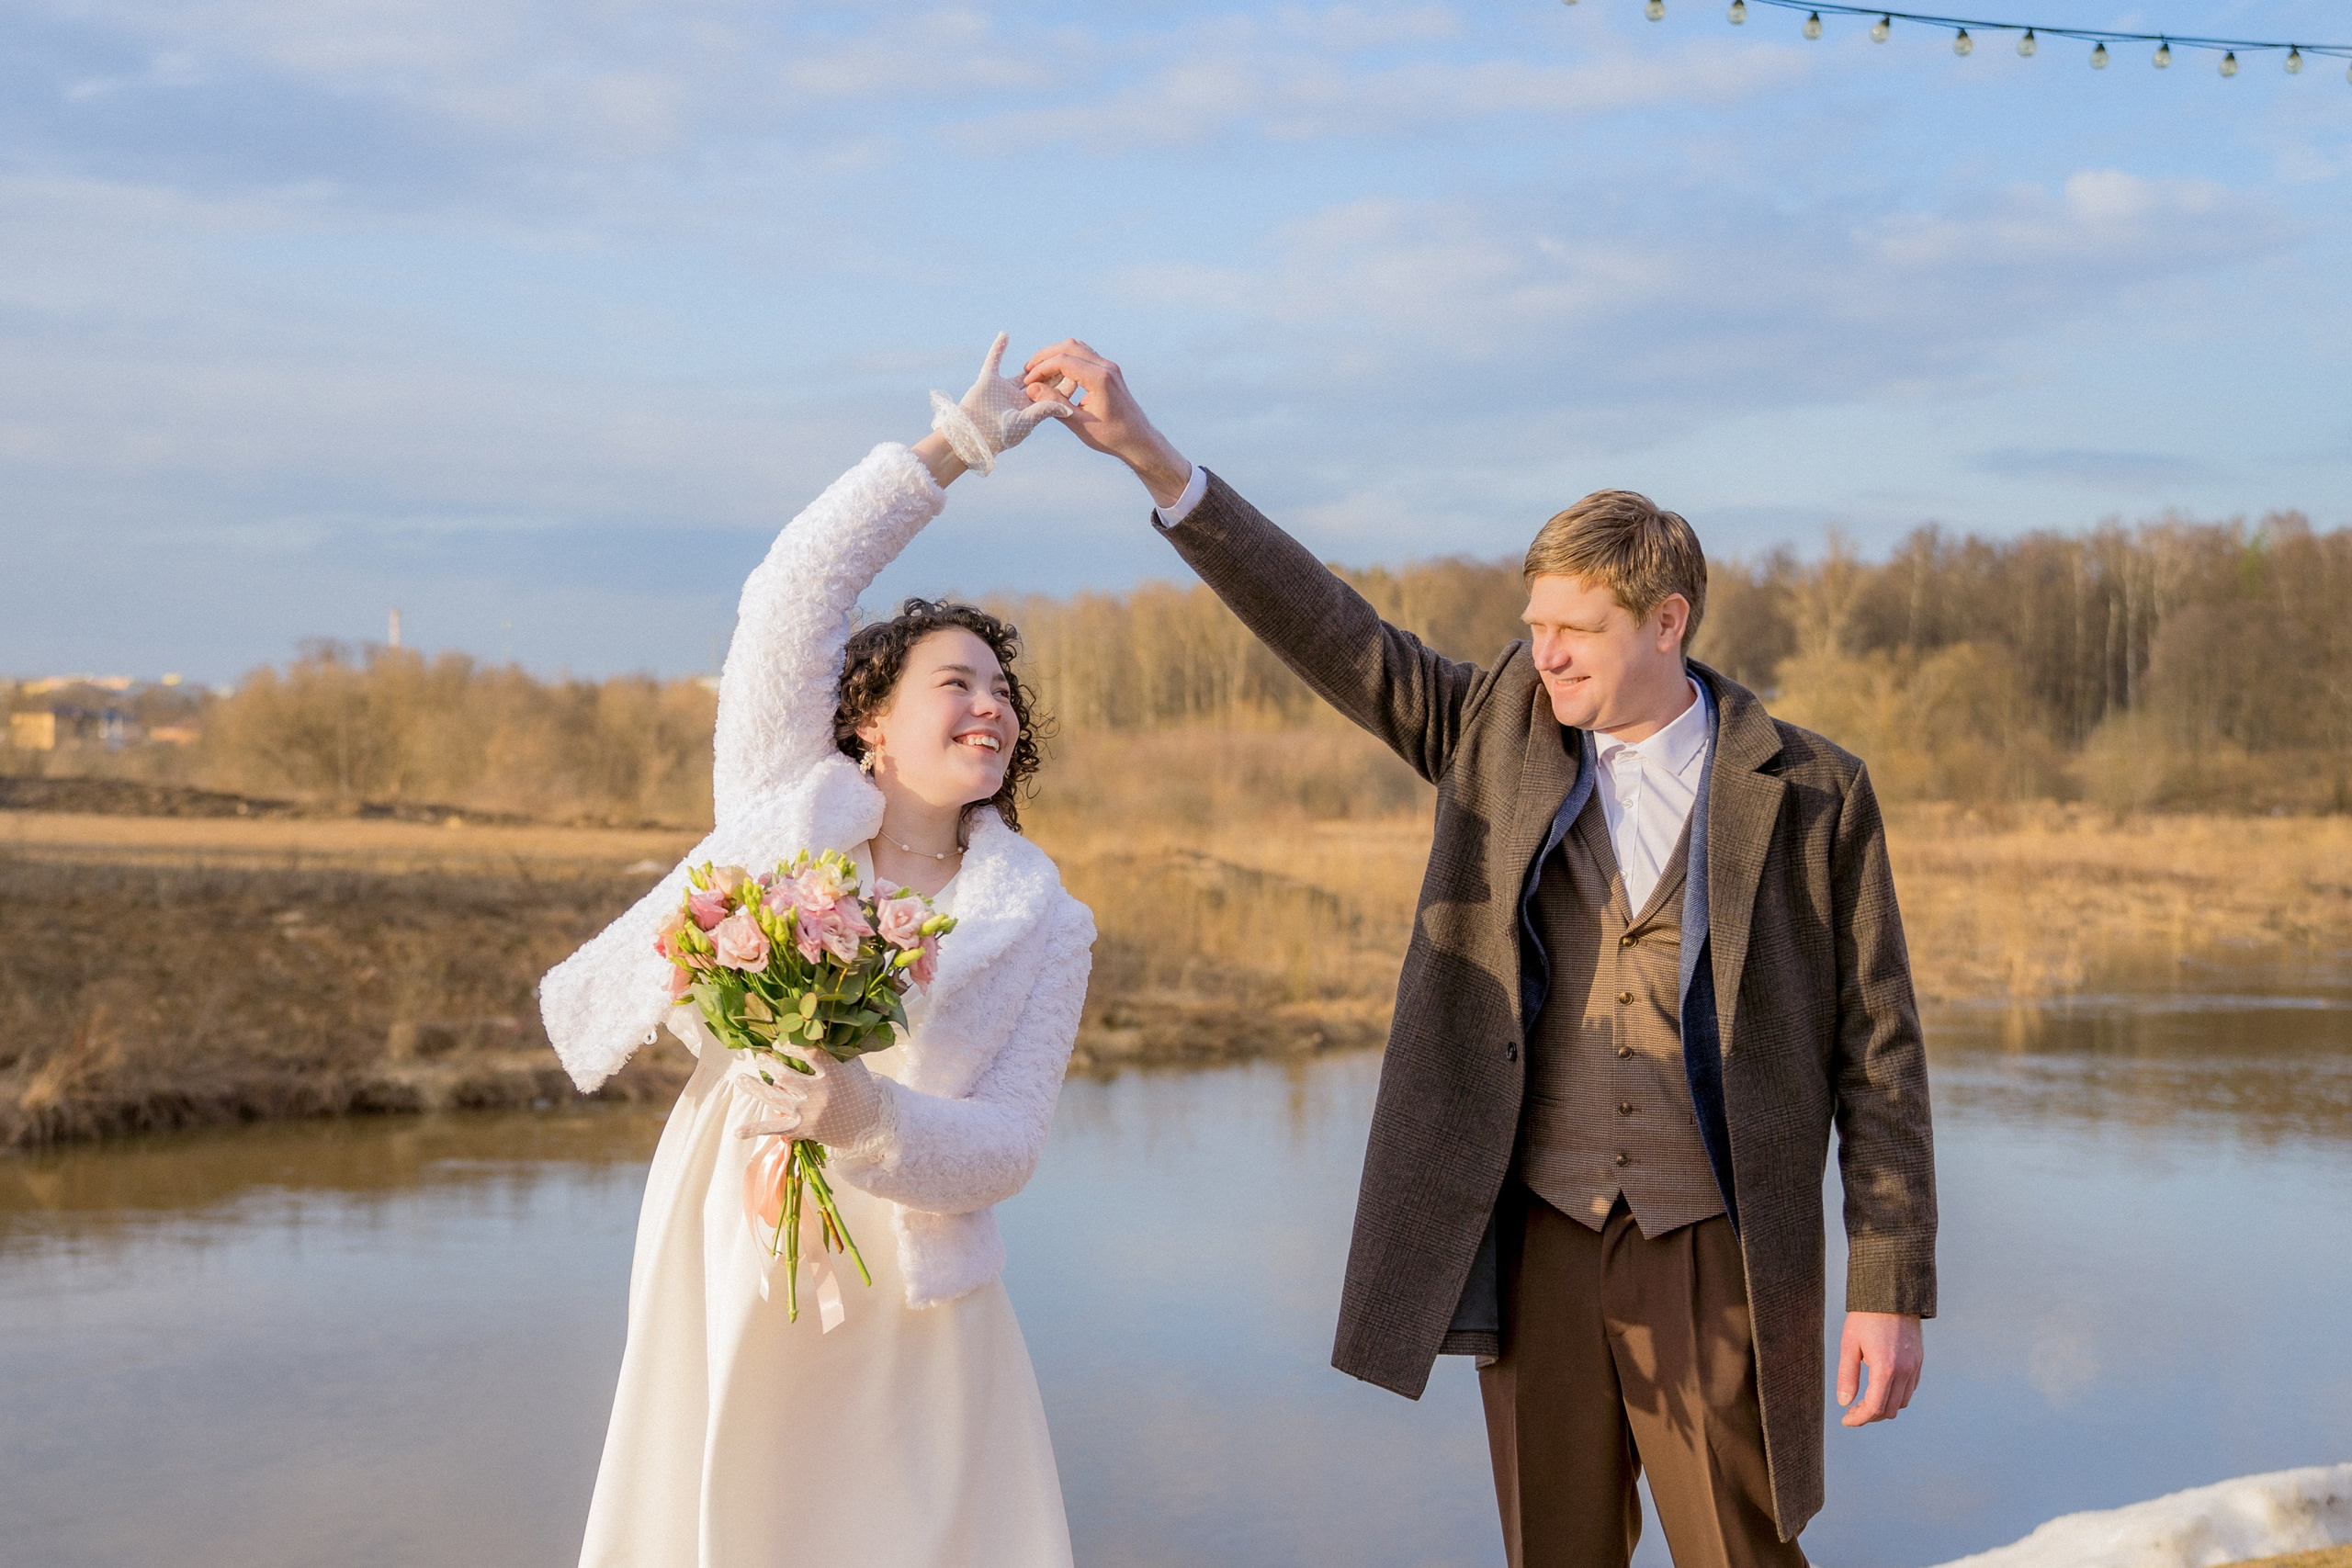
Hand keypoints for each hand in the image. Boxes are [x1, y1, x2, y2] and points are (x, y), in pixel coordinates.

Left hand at [739, 1048, 887, 1150]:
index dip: (790, 1045)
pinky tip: (738, 1131)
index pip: (807, 1053)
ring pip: (774, 1098)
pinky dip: (756, 1130)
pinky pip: (776, 1129)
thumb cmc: (862, 1091)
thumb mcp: (854, 1066)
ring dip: (754, 1087)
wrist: (871, 1126)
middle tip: (761, 1057)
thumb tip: (815, 1028)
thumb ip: (836, 1049)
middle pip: (785, 1075)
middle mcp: (819, 1093)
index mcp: (834, 1073)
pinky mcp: (803, 1129)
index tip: (779, 1042)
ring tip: (741, 1079)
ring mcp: (809, 1113)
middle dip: (768, 1063)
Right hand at [928, 332, 1069, 475]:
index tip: (1071, 374)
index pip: (1053, 387)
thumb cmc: (999, 440)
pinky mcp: (987, 381)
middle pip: (1043, 377)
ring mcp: (1005, 388)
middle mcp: (1022, 398)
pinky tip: (1005, 335)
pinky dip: (998, 349)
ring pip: (1026, 370)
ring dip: (1037, 361)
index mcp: (1034, 408)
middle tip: (1065, 359)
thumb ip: (1044, 411)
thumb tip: (1066, 404)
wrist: (969, 441)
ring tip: (1048, 353)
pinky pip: (993, 361)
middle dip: (1054, 367)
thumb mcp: (1025, 425)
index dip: (1061, 378)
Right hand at [1019, 338, 1192, 506]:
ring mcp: (1109, 367)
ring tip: (1039, 372)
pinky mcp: (1109, 371)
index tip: (1027, 382)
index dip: (1041, 369)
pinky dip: (1067, 360)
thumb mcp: (1079, 423)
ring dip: (1056, 356)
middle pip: (1069, 346)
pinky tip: (1056, 376)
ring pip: (1077, 347)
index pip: (1063, 361)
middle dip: (1045, 356)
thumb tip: (1031, 389)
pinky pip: (1084, 356)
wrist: (1138, 439)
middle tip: (1028, 371)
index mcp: (1100, 379)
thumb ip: (1054, 404)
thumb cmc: (1111, 436)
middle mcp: (1106, 367)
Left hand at [1837, 1311, 1923, 1425]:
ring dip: (1884, 1406)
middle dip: (1870, 1415)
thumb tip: (1844, 1403)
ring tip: (1865, 1399)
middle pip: (1889, 1410)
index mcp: (1885, 1368)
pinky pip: (1910, 1389)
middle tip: (1852, 1410)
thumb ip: (1847, 1376)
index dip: (1859, 1419)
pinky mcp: (1919, 1362)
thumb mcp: (1849, 1344)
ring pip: (1902, 1402)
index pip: (1874, 1408)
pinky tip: (1881, 1387)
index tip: (1846, 1420)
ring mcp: (1915, 1367)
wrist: (1892, 1294)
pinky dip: (1896, 1395)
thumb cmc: (1866, 1317)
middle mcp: (1904, 1371)